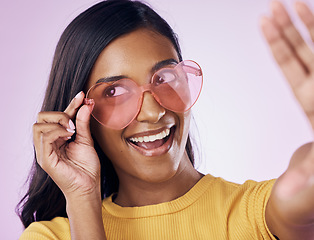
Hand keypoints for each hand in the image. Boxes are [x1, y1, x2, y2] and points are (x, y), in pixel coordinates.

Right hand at [33, 91, 99, 198]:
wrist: (88, 187)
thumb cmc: (87, 167)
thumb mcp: (86, 140)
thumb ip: (84, 123)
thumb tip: (87, 104)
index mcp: (56, 138)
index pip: (56, 116)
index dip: (70, 104)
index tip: (82, 95)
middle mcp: (47, 143)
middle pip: (41, 117)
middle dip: (59, 114)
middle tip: (74, 124)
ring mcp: (44, 151)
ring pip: (38, 125)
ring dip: (58, 123)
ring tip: (72, 131)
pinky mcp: (45, 159)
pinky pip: (44, 137)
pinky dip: (57, 132)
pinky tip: (69, 136)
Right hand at [260, 1, 313, 237]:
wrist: (294, 212)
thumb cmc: (303, 206)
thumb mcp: (313, 186)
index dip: (306, 41)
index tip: (297, 13)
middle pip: (313, 59)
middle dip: (297, 29)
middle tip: (281, 4)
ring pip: (303, 63)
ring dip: (288, 37)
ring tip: (274, 13)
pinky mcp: (310, 110)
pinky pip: (296, 77)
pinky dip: (284, 56)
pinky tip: (279, 40)